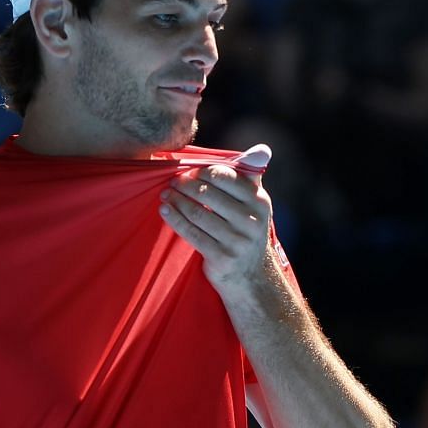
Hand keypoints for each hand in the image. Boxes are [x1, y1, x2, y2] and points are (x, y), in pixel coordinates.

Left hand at [160, 146, 279, 295]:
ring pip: (198, 213)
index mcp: (260, 203)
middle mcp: (252, 221)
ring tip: (165, 194)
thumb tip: (262, 149)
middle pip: (209, 194)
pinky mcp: (222, 257)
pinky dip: (175, 220)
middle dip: (186, 185)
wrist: (252, 278)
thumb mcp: (256, 207)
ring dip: (177, 201)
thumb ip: (251, 179)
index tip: (190, 172)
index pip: (227, 177)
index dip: (204, 171)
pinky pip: (192, 233)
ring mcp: (237, 241)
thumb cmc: (246, 233)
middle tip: (173, 182)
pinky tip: (165, 211)